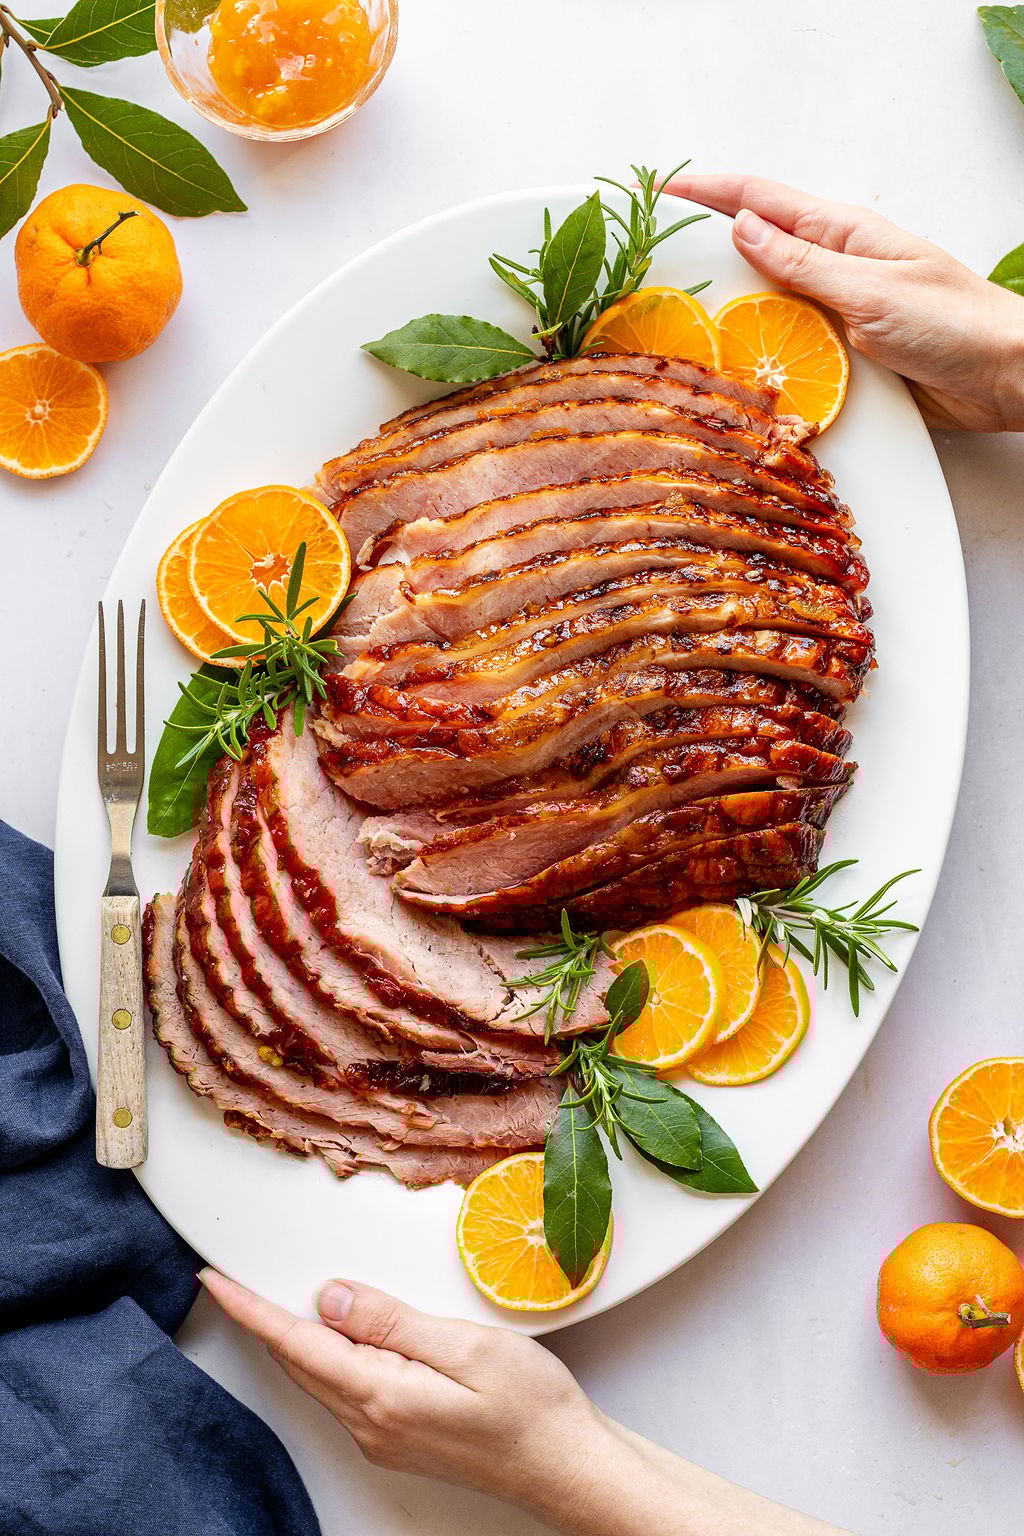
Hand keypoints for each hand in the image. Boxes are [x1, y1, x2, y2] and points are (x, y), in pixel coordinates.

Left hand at [201, 1268, 853, 1535]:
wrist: (569, 1467)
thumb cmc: (531, 1408)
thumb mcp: (464, 1346)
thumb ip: (390, 1321)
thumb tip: (330, 1297)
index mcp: (380, 1397)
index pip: (297, 1344)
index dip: (251, 1310)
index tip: (212, 1281)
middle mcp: (372, 1423)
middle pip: (300, 1363)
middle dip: (260, 1321)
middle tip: (227, 1281)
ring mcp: (386, 1435)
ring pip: (321, 1377)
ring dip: (291, 1339)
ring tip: (265, 1300)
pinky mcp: (403, 1436)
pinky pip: (346, 1388)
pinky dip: (325, 1356)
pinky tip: (331, 1337)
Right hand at [662, 171, 1023, 431]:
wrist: (1002, 376)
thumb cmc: (952, 324)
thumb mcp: (870, 289)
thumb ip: (804, 263)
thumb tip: (743, 226)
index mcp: (844, 234)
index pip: (763, 201)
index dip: (711, 191)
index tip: (664, 188)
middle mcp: (836, 267)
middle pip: (757, 248)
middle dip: (706, 246)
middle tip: (655, 252)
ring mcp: (838, 309)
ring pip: (768, 299)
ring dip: (728, 304)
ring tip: (677, 312)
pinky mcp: (844, 351)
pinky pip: (788, 343)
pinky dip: (758, 347)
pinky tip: (732, 360)